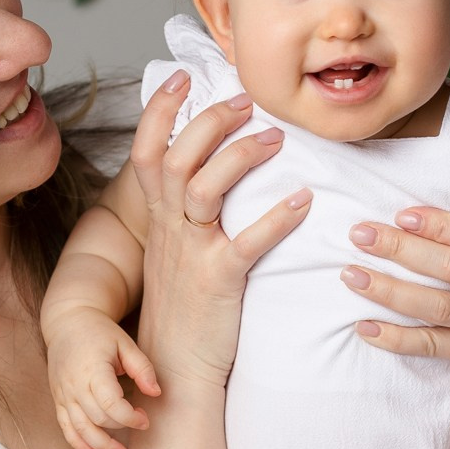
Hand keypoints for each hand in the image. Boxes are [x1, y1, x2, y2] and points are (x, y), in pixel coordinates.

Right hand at [48, 309, 158, 448]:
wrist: (67, 323)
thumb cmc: (100, 332)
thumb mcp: (125, 344)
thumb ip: (142, 368)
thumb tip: (156, 393)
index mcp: (92, 370)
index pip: (110, 404)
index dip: (130, 417)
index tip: (145, 419)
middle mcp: (74, 385)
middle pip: (98, 419)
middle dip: (122, 428)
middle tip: (141, 422)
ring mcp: (63, 394)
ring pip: (80, 429)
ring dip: (102, 446)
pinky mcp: (58, 399)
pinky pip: (65, 427)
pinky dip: (77, 443)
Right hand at [130, 74, 311, 392]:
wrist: (174, 372)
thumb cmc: (183, 309)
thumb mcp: (173, 254)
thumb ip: (184, 213)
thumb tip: (208, 173)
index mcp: (158, 220)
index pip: (146, 151)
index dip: (160, 110)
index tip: (183, 76)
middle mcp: (169, 230)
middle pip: (176, 157)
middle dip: (209, 121)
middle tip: (246, 101)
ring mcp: (191, 254)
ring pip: (202, 188)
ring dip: (240, 156)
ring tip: (276, 138)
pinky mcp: (219, 281)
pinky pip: (246, 242)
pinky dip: (276, 218)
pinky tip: (303, 201)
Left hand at [340, 207, 449, 399]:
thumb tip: (410, 213)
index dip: (442, 225)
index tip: (402, 215)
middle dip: (401, 249)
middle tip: (359, 235)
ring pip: (437, 305)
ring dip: (389, 290)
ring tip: (352, 276)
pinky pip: (433, 345)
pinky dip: (396, 337)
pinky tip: (365, 326)